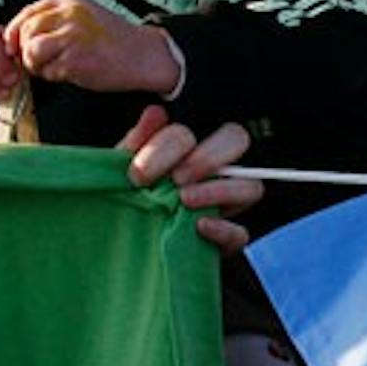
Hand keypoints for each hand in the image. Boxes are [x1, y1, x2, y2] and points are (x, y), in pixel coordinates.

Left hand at [6, 0, 179, 93]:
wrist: (146, 56)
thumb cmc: (115, 41)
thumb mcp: (85, 18)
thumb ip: (57, 21)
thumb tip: (20, 37)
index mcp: (70, 2)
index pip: (28, 12)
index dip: (15, 31)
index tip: (14, 45)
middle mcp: (69, 15)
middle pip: (26, 31)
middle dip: (26, 50)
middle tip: (39, 62)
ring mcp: (72, 37)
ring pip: (31, 51)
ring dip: (36, 65)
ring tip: (55, 68)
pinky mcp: (76, 59)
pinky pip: (48, 71)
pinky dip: (54, 76)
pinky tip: (72, 73)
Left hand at [119, 105, 261, 254]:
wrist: (115, 252)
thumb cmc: (122, 203)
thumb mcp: (121, 171)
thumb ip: (137, 143)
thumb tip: (156, 113)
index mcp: (186, 149)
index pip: (195, 131)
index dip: (169, 145)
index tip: (139, 173)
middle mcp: (212, 172)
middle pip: (237, 140)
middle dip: (208, 157)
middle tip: (176, 178)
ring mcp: (222, 207)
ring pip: (251, 187)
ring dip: (221, 190)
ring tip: (185, 200)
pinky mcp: (222, 243)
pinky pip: (241, 234)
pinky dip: (224, 230)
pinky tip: (199, 227)